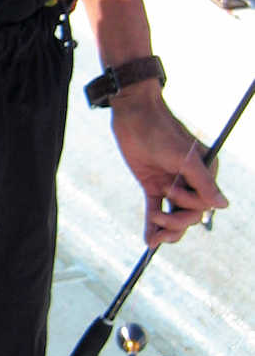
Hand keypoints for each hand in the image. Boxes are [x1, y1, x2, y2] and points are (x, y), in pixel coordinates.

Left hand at [109, 82, 227, 246]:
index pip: (203, 204)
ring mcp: (171, 183)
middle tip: (157, 216)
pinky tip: (148, 241)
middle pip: (189, 214)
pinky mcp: (152, 184)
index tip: (170, 191)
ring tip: (154, 240)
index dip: (189, 206)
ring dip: (165, 229)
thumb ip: (203, 182)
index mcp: (204, 173)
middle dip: (175, 221)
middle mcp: (190, 181)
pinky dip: (151, 224)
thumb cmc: (161, 131)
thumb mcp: (183, 157)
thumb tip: (222, 205)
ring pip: (173, 215)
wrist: (133, 114)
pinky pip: (154, 208)